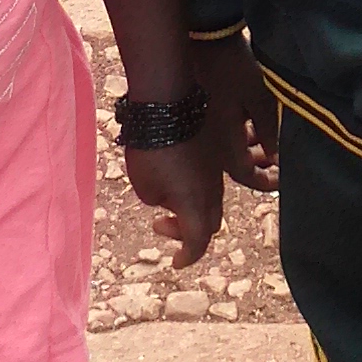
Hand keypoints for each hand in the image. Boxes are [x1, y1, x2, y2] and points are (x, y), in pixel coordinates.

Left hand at [124, 139, 221, 268]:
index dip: (188, 255)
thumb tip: (167, 198)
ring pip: (211, 199)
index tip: (176, 262)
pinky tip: (175, 174)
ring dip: (191, 207)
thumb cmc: (154, 145)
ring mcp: (217, 168)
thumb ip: (157, 199)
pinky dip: (194, 186)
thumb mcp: (145, 184)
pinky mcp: (214, 150)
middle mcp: (213, 189)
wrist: (171, 100)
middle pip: (209, 222)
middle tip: (161, 224)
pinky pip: (210, 177)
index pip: (198, 241)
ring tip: (164, 198)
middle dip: (187, 232)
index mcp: (197, 204)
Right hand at [200, 33, 278, 192]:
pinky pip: (219, 134)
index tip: (284, 175)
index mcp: (225, 146)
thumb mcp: (260, 99)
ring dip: (248, 147)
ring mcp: (201, 129)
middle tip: (279, 155)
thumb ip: (270, 130)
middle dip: (260, 163)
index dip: (268, 180)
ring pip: (228, 149)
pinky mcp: (196, 114)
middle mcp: (210, 143)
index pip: (248, 176)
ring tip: (267, 135)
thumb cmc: (233, 67)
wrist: (201, 37)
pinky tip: (247, 119)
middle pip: (237, 166)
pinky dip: (236, 133)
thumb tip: (277, 156)